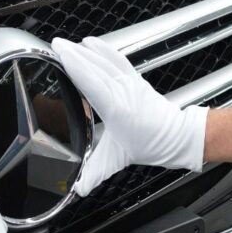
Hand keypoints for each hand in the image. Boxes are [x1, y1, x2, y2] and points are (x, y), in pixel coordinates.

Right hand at [51, 37, 207, 195]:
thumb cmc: (150, 144)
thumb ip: (94, 173)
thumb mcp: (117, 160)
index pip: (92, 82)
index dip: (76, 66)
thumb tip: (76, 189)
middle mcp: (123, 92)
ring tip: (65, 44)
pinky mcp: (134, 78)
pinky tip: (91, 43)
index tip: (61, 54)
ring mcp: (130, 83)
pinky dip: (103, 49)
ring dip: (84, 51)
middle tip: (53, 45)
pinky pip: (117, 59)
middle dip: (74, 54)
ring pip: (104, 61)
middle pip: (95, 67)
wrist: (178, 137)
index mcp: (117, 110)